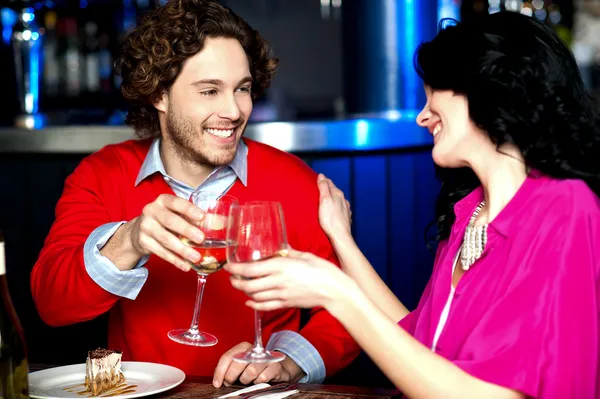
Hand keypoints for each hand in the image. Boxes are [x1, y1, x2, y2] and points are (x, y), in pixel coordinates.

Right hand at [123, 194, 205, 270]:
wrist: (139, 230)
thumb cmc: (166, 219)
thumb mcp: (178, 214)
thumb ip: (199, 217)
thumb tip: (223, 223)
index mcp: (163, 201)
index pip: (176, 202)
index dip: (189, 209)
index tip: (202, 216)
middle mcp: (151, 211)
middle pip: (170, 221)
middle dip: (187, 230)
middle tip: (202, 239)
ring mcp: (145, 227)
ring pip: (166, 240)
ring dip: (183, 250)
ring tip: (197, 258)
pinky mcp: (143, 242)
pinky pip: (161, 253)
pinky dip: (175, 260)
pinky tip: (186, 265)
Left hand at [212, 342, 304, 386]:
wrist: (277, 368)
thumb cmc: (255, 367)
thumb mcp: (240, 364)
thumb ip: (228, 367)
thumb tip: (217, 375)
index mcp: (243, 347)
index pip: (228, 357)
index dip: (220, 371)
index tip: (217, 383)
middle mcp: (254, 350)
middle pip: (238, 363)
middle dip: (231, 376)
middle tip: (229, 382)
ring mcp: (265, 357)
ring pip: (250, 371)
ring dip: (246, 380)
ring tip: (246, 380)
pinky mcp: (275, 366)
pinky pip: (262, 378)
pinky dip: (258, 382)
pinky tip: (258, 380)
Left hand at [226, 249, 351, 310]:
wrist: (335, 290)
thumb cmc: (323, 270)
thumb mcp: (305, 255)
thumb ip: (290, 251)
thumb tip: (281, 246)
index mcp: (281, 266)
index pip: (250, 269)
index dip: (235, 269)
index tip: (229, 266)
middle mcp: (278, 281)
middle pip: (248, 285)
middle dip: (235, 282)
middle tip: (231, 277)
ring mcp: (281, 295)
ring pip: (254, 296)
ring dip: (243, 292)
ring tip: (240, 286)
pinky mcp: (286, 304)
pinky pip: (265, 306)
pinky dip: (254, 305)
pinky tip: (249, 301)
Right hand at [317, 174, 351, 237]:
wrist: (340, 236)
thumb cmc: (330, 219)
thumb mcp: (324, 200)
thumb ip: (323, 187)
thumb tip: (322, 175)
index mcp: (338, 194)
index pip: (330, 183)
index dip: (324, 180)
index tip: (318, 178)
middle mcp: (344, 200)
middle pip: (335, 191)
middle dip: (328, 189)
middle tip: (320, 187)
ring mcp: (346, 209)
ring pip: (338, 200)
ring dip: (333, 198)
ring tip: (326, 199)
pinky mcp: (346, 218)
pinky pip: (341, 209)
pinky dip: (336, 207)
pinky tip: (334, 210)